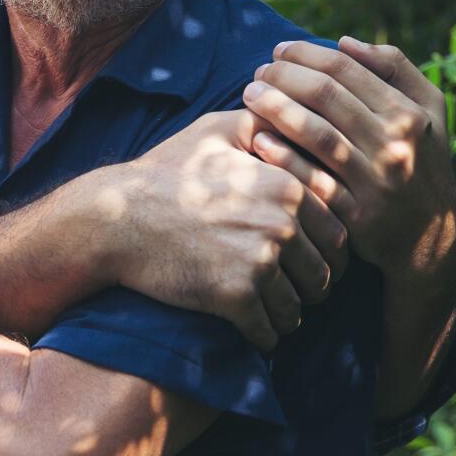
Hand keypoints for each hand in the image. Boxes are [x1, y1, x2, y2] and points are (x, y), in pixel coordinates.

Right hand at [105, 109, 348, 351]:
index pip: (338, 234)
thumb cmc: (167, 172)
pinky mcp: (236, 296)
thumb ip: (268, 125)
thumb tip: (301, 120)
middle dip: (311, 288)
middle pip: (323, 274)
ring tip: (272, 313)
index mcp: (288, 186)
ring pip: (298, 307)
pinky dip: (264, 336)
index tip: (312, 262)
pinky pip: (269, 332)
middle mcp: (282, 224)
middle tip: (294, 294)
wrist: (117, 216)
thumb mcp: (218, 132)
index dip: (328, 253)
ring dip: (288, 315)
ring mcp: (260, 262)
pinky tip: (253, 330)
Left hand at [241, 38, 455, 284]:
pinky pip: (312, 179)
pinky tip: (257, 139)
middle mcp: (394, 143)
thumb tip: (345, 42)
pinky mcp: (357, 214)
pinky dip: (283, 157)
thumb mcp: (428, 111)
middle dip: (283, 76)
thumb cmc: (421, 161)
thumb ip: (396, 68)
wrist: (431, 237)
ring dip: (276, 108)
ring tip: (250, 96)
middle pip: (326, 95)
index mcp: (408, 113)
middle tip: (258, 73)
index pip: (345, 69)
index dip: (305, 54)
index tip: (279, 51)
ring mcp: (376, 180)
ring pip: (316, 134)